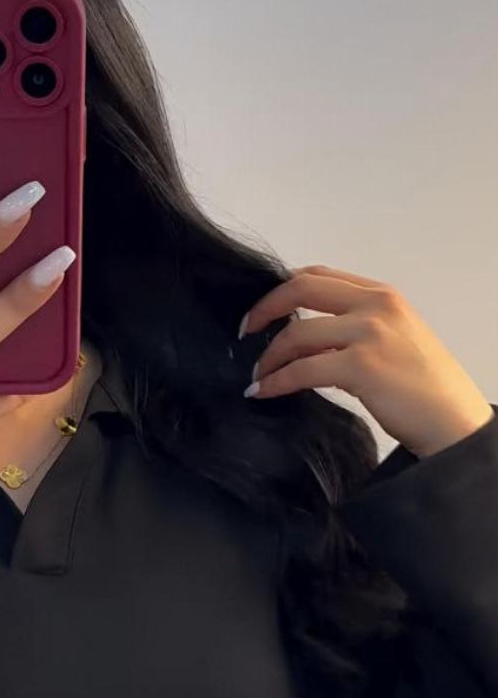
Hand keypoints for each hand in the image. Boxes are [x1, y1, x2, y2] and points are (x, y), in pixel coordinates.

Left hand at [238, 263, 493, 458]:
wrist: (452, 422)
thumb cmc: (424, 388)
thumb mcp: (394, 338)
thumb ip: (356, 326)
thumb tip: (304, 334)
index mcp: (382, 295)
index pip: (319, 275)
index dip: (282, 289)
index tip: (263, 310)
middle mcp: (375, 305)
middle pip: (300, 289)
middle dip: (264, 309)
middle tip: (244, 332)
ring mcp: (369, 333)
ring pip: (296, 333)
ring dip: (268, 356)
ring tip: (256, 375)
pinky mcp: (361, 367)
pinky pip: (301, 370)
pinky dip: (275, 382)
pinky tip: (261, 392)